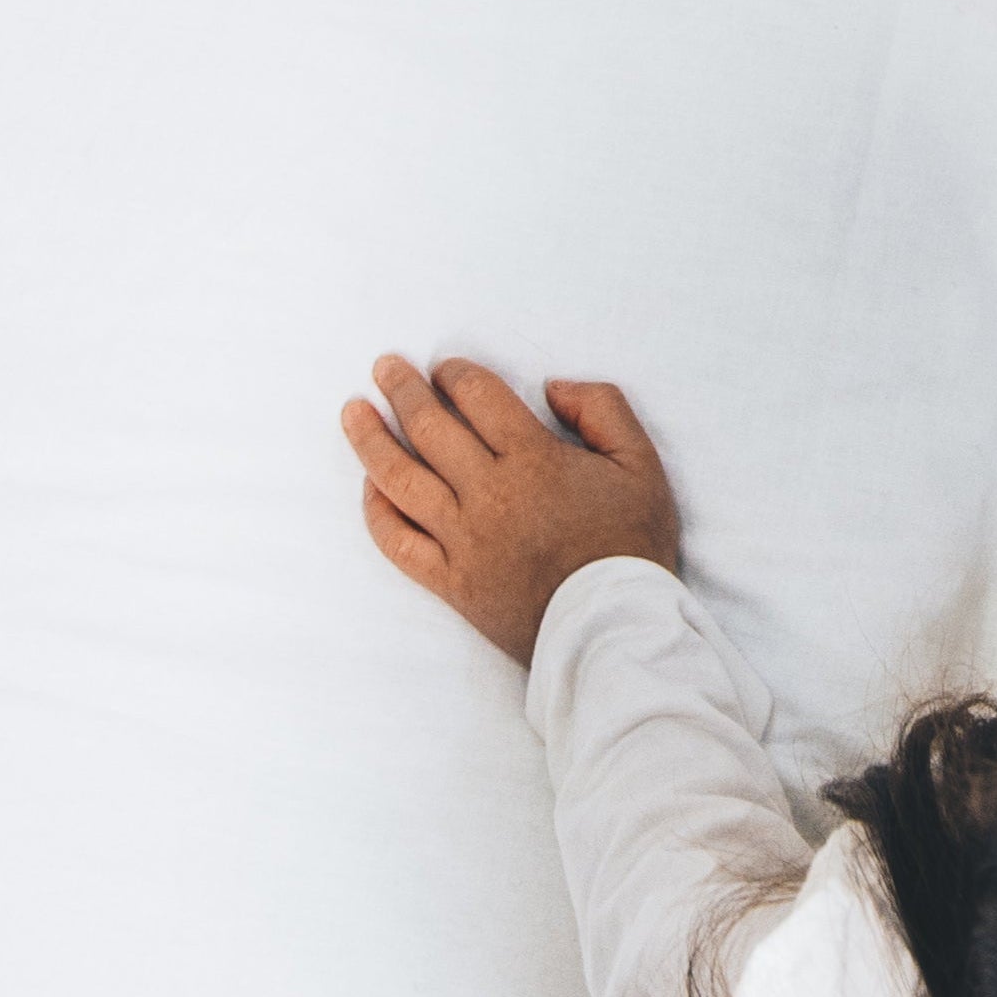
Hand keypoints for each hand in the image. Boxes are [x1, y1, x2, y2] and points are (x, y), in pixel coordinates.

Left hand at [341, 356, 679, 665]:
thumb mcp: (642, 465)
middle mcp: (490, 494)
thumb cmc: (631, 547)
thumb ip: (603, 409)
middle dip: (403, 390)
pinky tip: (370, 486)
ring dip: (371, 439)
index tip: (444, 368)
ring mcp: (464, 540)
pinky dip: (377, 511)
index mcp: (534, 460)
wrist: (617, 629)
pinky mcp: (452, 581)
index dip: (455, 374)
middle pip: (430, 427)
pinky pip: (398, 542)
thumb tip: (552, 388)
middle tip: (385, 367)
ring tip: (353, 411)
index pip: (478, 398)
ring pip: (400, 479)